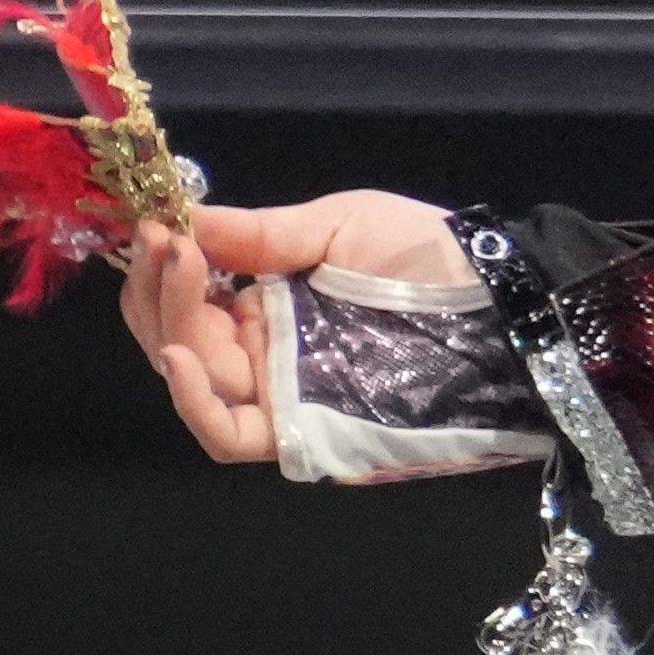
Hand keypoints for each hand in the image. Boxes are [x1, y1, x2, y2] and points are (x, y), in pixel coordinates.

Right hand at [119, 190, 475, 465]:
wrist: (498, 301)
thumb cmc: (427, 255)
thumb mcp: (339, 224)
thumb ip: (260, 234)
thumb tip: (183, 219)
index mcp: (270, 306)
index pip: (192, 301)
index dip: (165, 268)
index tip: (155, 224)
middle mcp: (266, 355)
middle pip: (181, 341)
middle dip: (159, 292)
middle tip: (160, 241)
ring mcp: (283, 395)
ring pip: (195, 382)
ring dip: (169, 327)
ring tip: (174, 268)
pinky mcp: (305, 432)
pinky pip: (230, 436)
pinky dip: (195, 402)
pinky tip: (181, 355)